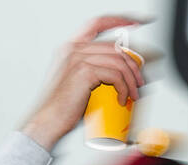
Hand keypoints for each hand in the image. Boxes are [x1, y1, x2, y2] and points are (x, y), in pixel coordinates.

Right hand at [21, 16, 146, 150]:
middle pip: (115, 46)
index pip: (97, 23)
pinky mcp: (83, 72)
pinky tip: (122, 99)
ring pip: (118, 61)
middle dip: (134, 65)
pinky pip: (115, 75)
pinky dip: (124, 88)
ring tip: (133, 95)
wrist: (48, 120)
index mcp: (71, 47)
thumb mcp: (81, 83)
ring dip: (132, 81)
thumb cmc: (64, 106)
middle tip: (139, 82)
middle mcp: (72, 48)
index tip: (136, 21)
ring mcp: (77, 58)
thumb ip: (98, 72)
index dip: (118, 20)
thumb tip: (125, 74)